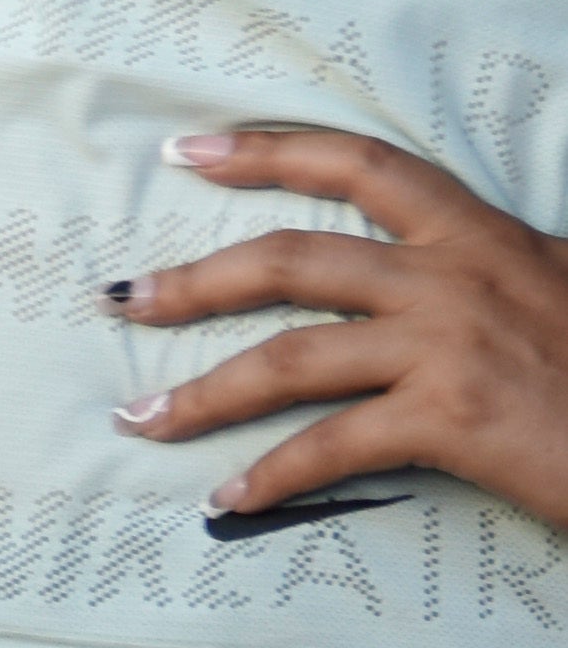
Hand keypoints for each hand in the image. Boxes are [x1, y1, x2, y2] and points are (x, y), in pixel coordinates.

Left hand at [111, 125, 567, 530]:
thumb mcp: (563, 293)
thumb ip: (491, 278)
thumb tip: (415, 286)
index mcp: (485, 237)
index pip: (362, 164)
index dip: (269, 149)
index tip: (190, 150)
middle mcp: (457, 277)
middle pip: (292, 258)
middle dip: (196, 280)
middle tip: (124, 297)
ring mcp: (450, 347)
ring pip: (290, 357)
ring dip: (203, 392)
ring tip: (141, 418)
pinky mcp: (453, 420)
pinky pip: (331, 445)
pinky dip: (270, 476)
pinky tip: (228, 498)